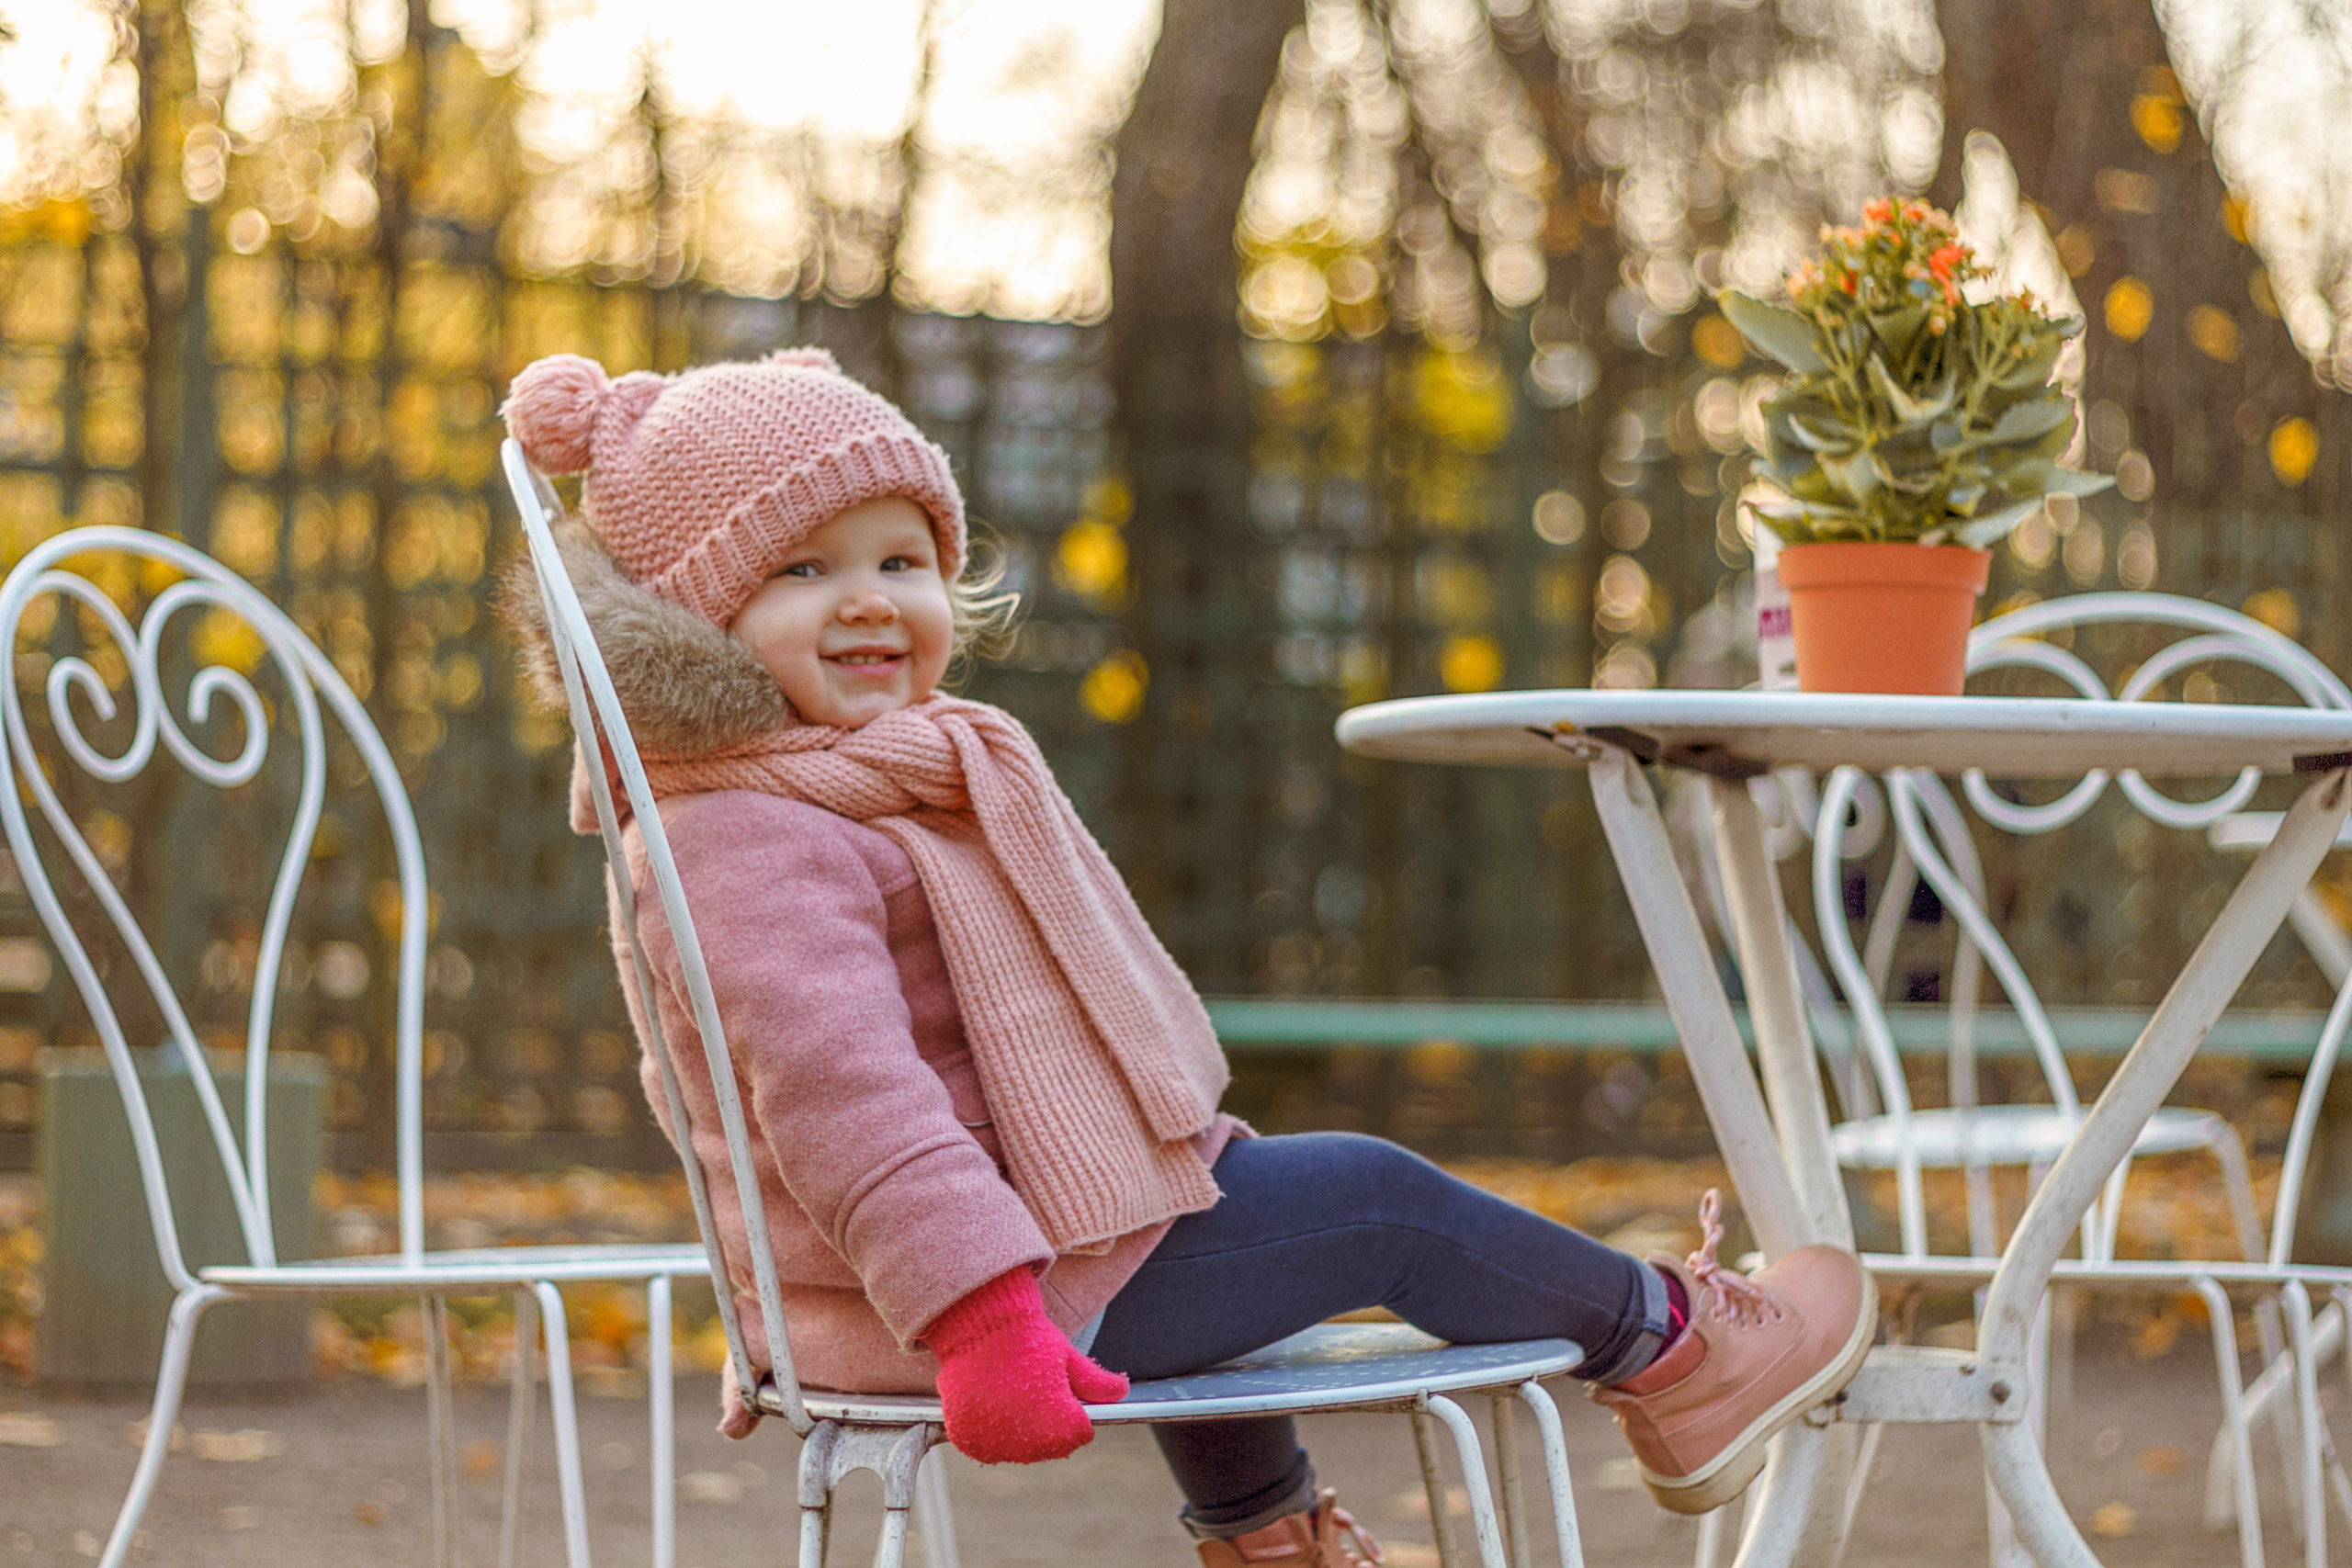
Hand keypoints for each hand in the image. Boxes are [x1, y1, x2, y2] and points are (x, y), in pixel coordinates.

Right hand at [923, 1269, 1129, 1463]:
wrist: (983, 1327)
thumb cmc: (1030, 1340)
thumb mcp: (1070, 1359)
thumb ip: (1098, 1384)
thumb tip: (1121, 1391)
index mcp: (1061, 1430)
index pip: (1079, 1435)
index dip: (1074, 1411)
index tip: (1061, 1391)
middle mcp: (1030, 1447)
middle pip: (1049, 1446)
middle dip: (1048, 1424)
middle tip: (1034, 1389)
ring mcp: (996, 1446)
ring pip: (1017, 1447)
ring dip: (1018, 1430)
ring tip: (1011, 1393)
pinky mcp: (969, 1441)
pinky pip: (987, 1444)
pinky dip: (989, 1430)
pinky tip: (990, 1402)